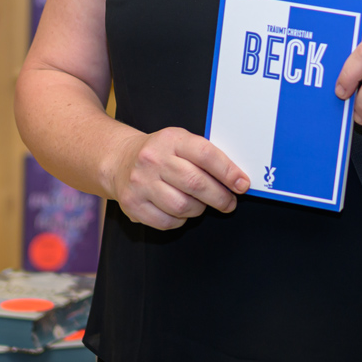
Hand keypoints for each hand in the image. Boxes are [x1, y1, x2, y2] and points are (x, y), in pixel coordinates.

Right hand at [104, 127, 250, 230]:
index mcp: (170, 140)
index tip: (242, 184)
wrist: (119, 160)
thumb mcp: (180, 142)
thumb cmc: (160, 153)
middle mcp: (153, 160)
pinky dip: (180, 220)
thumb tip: (236, 179)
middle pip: (195, 184)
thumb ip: (205, 156)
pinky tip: (180, 210)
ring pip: (183, 206)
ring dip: (199, 209)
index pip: (205, 154)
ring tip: (201, 204)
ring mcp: (140, 183)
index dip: (228, 171)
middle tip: (229, 202)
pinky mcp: (133, 205)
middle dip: (219, 197)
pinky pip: (167, 221)